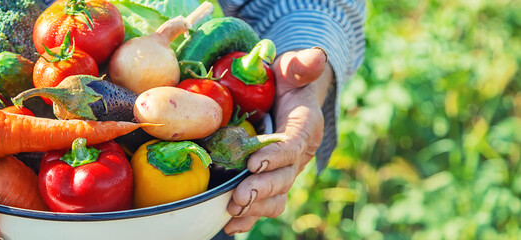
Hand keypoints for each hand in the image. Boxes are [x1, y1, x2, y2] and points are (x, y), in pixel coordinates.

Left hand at [224, 47, 332, 234]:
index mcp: (305, 128)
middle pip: (284, 178)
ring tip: (232, 213)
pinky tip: (230, 227)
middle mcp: (298, 155)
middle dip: (261, 189)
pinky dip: (248, 218)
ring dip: (254, 208)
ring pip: (275, 197)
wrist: (287, 97)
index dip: (277, 156)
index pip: (294, 145)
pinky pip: (263, 205)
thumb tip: (316, 57)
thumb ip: (302, 64)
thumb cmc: (286, 80)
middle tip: (238, 197)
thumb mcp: (293, 67)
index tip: (254, 161)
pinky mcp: (270, 181)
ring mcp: (284, 172)